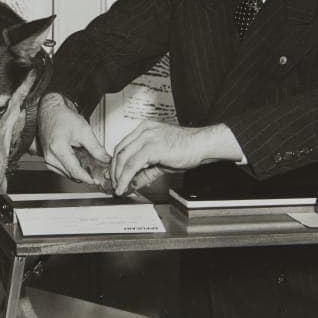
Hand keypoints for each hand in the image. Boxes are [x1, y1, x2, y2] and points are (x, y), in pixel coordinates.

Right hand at [38, 93, 111, 185]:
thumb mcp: (84, 131)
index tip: (98, 179)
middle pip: (71, 174)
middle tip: (99, 173)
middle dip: (86, 174)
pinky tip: (80, 162)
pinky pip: (62, 169)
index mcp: (58, 148)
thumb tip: (106, 159)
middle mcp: (50, 156)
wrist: (51, 111)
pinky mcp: (48, 160)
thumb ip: (96, 148)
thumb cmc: (62, 117)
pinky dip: (73, 168)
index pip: (75, 170)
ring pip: (67, 173)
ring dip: (79, 172)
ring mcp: (47, 159)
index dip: (88, 177)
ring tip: (90, 165)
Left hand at [110, 122, 242, 195]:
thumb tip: (134, 182)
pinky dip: (125, 177)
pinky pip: (132, 164)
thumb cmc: (188, 148)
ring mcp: (147, 137)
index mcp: (144, 129)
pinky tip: (125, 186)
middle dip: (114, 171)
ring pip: (123, 158)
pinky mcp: (152, 147)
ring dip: (118, 176)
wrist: (203, 145)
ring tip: (120, 188)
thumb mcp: (161, 160)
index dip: (116, 163)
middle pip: (119, 151)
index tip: (115, 176)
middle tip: (115, 184)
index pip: (123, 146)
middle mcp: (143, 130)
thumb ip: (146, 171)